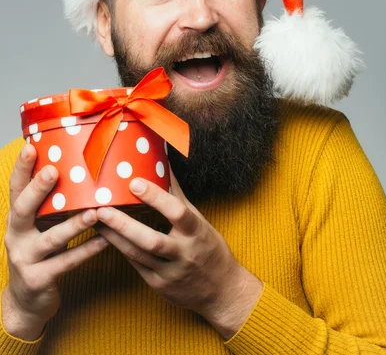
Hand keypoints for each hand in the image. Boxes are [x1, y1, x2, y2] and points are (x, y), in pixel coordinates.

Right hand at [2, 144, 108, 340]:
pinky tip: (105, 241)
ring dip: (74, 225)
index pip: (15, 189)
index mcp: (16, 219)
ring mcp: (25, 259)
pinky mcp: (39, 279)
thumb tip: (76, 168)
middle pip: (22, 210)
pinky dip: (87, 250)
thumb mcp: (38, 227)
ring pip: (51, 239)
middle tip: (53, 171)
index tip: (31, 147)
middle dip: (37, 189)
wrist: (26, 301)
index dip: (21, 168)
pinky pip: (66, 263)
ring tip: (95, 211)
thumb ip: (49, 204)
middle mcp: (15, 237)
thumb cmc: (39, 252)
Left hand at [96, 166, 262, 338]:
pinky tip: (106, 237)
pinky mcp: (159, 285)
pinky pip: (136, 266)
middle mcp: (184, 253)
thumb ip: (177, 194)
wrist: (222, 290)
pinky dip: (121, 250)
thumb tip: (163, 164)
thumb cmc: (208, 246)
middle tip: (102, 209)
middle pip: (152, 240)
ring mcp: (170, 272)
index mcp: (196, 232)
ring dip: (115, 237)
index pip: (177, 212)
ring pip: (138, 255)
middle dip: (124, 225)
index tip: (135, 182)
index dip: (156, 197)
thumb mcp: (199, 220)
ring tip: (95, 222)